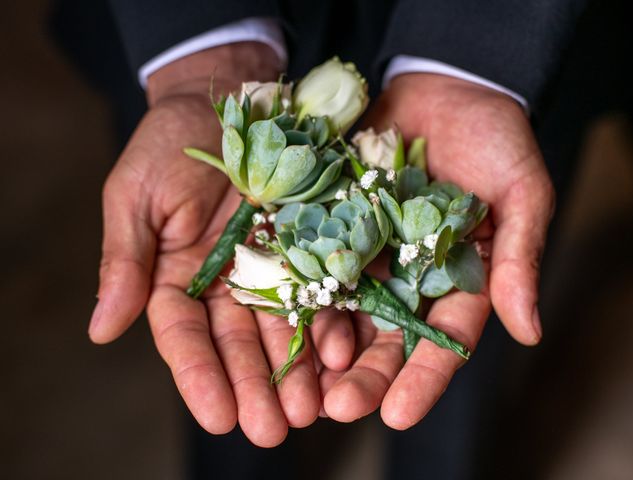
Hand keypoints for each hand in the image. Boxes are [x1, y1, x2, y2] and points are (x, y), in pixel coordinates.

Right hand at [88, 43, 354, 445]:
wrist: (227, 99)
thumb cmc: (167, 145)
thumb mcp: (135, 197)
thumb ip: (123, 261)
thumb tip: (101, 331)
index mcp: (177, 278)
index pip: (186, 338)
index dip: (200, 378)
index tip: (218, 418)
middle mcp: (226, 283)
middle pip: (240, 344)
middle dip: (257, 388)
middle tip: (275, 431)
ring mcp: (271, 266)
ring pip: (283, 327)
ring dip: (297, 370)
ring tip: (313, 409)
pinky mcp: (308, 244)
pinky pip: (321, 286)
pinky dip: (330, 320)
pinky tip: (340, 353)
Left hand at [321, 73, 554, 427]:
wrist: (442, 84)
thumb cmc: (494, 138)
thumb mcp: (521, 193)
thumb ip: (519, 257)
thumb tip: (529, 329)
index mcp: (455, 279)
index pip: (443, 340)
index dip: (423, 379)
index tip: (400, 414)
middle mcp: (406, 275)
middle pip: (386, 336)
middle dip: (364, 375)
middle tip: (339, 408)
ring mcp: (366, 250)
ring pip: (344, 308)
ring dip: (323, 345)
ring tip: (304, 380)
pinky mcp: (332, 221)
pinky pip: (312, 259)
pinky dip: (298, 287)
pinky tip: (278, 317)